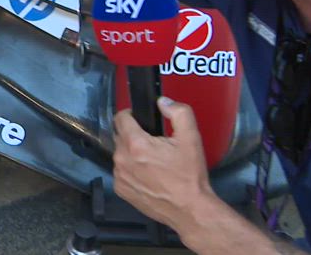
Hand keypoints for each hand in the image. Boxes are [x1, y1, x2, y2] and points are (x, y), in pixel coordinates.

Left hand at [113, 96, 214, 234]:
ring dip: (131, 153)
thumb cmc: (189, 175)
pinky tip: (147, 175)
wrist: (189, 209)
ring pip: (120, 154)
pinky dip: (130, 169)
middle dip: (133, 134)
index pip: (120, 118)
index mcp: (136, 144)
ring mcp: (119, 176)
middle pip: (120, 135)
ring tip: (152, 160)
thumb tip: (162, 102)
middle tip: (153, 142)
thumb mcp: (191, 138)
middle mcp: (122, 159)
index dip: (131, 114)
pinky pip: (121, 171)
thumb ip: (178, 112)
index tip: (141, 118)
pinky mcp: (121, 190)